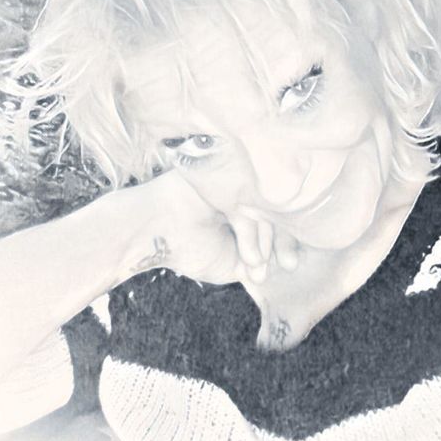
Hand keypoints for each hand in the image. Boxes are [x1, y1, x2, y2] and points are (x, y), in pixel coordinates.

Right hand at [120, 170, 298, 285]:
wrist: (150, 233)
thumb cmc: (185, 248)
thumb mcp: (229, 262)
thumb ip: (255, 260)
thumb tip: (281, 265)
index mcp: (243, 206)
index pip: (274, 218)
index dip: (285, 241)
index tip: (291, 265)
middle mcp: (242, 190)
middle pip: (275, 210)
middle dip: (284, 241)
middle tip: (290, 264)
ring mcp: (234, 181)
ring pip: (263, 209)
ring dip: (262, 243)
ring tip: (253, 264)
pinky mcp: (225, 174)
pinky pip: (248, 202)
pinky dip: (251, 232)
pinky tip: (249, 256)